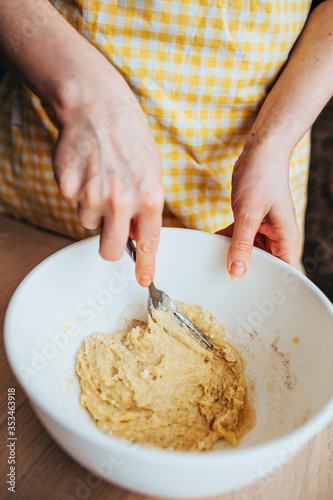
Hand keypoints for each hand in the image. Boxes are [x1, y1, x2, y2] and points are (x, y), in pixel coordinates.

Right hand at [53, 63, 163, 286]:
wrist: (97, 108)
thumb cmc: (129, 135)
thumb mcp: (153, 170)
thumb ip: (147, 205)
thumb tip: (137, 231)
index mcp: (150, 197)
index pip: (148, 243)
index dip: (145, 265)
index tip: (144, 280)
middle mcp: (122, 201)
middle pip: (109, 249)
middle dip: (109, 245)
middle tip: (108, 228)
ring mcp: (93, 196)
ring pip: (89, 224)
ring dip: (93, 210)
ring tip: (100, 180)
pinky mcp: (69, 189)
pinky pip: (73, 205)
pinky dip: (78, 194)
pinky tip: (87, 172)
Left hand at [217, 136, 299, 280]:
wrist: (259, 151)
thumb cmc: (262, 176)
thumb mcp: (249, 214)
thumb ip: (242, 244)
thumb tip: (236, 272)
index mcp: (285, 239)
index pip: (283, 272)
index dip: (271, 286)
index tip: (253, 300)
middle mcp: (275, 237)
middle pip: (262, 265)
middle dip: (245, 273)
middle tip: (226, 286)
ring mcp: (262, 230)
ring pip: (247, 253)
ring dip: (232, 257)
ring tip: (214, 268)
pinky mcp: (249, 222)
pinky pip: (237, 239)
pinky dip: (225, 242)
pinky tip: (211, 246)